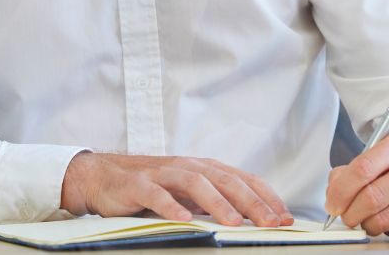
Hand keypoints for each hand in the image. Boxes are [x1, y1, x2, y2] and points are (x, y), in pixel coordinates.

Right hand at [60, 152, 293, 227]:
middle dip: (251, 202)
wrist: (103, 176)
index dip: (266, 196)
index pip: (243, 179)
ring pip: (195, 183)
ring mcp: (163, 173)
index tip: (285, 217)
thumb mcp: (188, 193)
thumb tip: (253, 217)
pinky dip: (171, 206)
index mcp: (204, 168)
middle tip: (271, 222)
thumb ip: (215, 201)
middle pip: (225, 180)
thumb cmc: (150, 185)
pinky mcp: (138, 184)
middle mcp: (187, 166)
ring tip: (234, 222)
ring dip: (218, 203)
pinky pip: (157, 194)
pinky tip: (184, 220)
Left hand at [324, 128, 388, 241]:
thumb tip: (335, 190)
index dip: (341, 190)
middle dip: (351, 213)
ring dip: (370, 225)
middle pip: (373, 195)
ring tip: (371, 219)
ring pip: (386, 218)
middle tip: (347, 217)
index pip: (364, 167)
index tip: (333, 204)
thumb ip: (359, 167)